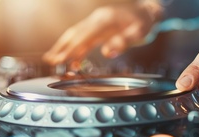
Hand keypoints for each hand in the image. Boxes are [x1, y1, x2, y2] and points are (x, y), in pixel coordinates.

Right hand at [43, 1, 161, 70]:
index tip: (61, 60)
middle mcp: (97, 19)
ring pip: (76, 34)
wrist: (147, 11)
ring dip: (64, 47)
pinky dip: (74, 47)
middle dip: (62, 48)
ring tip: (52, 60)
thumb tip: (107, 52)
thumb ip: (123, 42)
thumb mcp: (139, 32)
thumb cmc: (144, 22)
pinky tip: (71, 59)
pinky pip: (83, 37)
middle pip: (75, 34)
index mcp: (105, 20)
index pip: (84, 36)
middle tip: (51, 62)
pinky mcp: (98, 27)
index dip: (72, 49)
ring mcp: (96, 22)